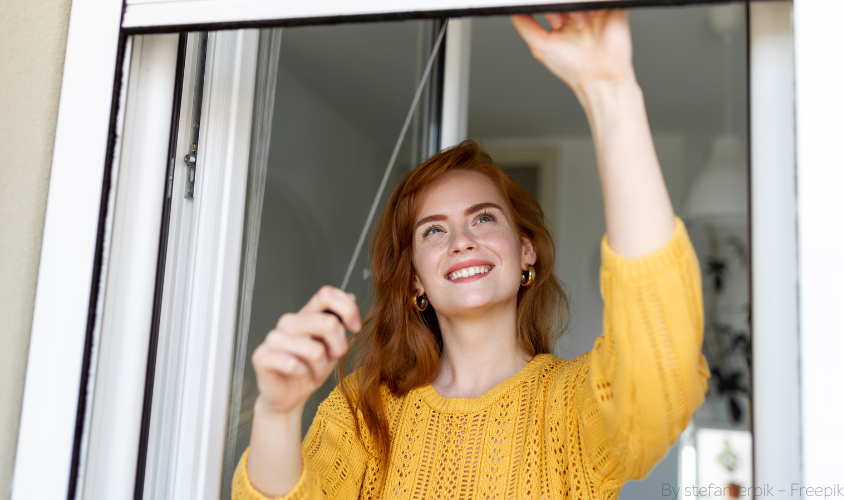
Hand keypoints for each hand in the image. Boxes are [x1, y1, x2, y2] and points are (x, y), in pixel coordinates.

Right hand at [251, 285, 360, 416]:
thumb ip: (339, 323)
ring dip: (321, 367)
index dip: (347, 308)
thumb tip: (351, 296)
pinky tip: (298, 374)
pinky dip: (302, 373)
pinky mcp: (262, 356)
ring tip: (315, 373)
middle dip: (339, 347)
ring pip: (314, 349)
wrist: (289, 397)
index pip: (326, 294)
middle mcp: (289, 322)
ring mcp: (274, 337)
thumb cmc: (310, 370)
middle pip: (327, 323)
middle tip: (333, 359)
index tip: (355, 327)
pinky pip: (293, 364)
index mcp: (306, 314)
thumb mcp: (332, 346)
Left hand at [511, 9, 634, 96]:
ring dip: (577, 6)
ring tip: (579, 25)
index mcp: (562, 17)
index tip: (555, 24)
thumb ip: (525, 24)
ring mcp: (595, 8)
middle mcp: (578, 11)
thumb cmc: (571, 67)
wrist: (600, 78)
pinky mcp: (613, 7)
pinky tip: (592, 17)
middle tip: (562, 23)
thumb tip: (511, 9)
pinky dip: (594, 4)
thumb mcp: (540, 45)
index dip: (549, 7)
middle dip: (562, 5)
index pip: (551, 0)